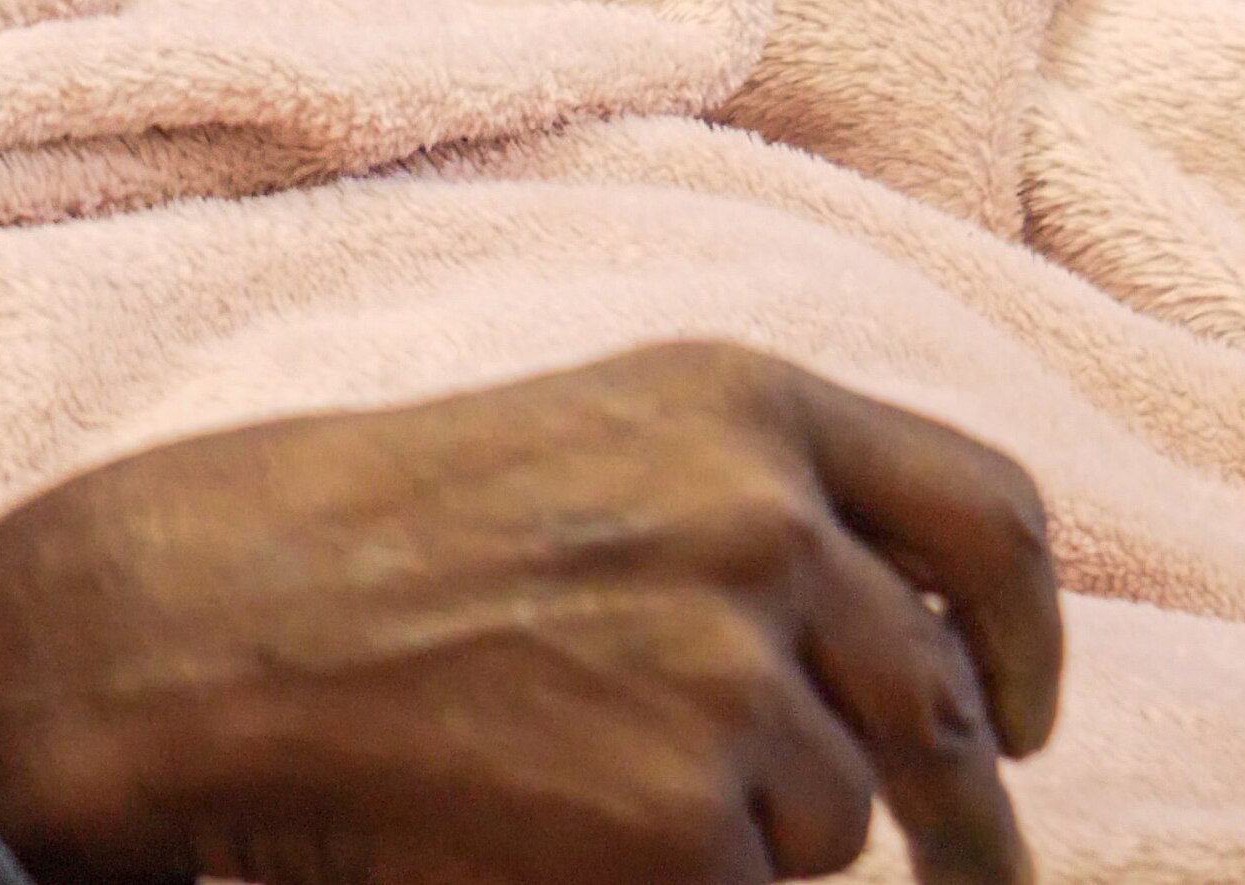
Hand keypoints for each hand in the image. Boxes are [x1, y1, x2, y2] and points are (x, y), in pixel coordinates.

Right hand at [0, 342, 1064, 884]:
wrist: (217, 628)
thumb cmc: (393, 536)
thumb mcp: (608, 439)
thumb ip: (776, 500)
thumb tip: (944, 652)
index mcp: (755, 407)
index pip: (991, 519)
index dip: (1027, 638)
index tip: (1020, 721)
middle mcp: (769, 524)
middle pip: (944, 706)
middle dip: (969, 813)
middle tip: (972, 871)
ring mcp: (732, 675)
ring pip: (832, 819)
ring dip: (753, 834)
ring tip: (590, 781)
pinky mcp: (683, 825)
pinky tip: (560, 838)